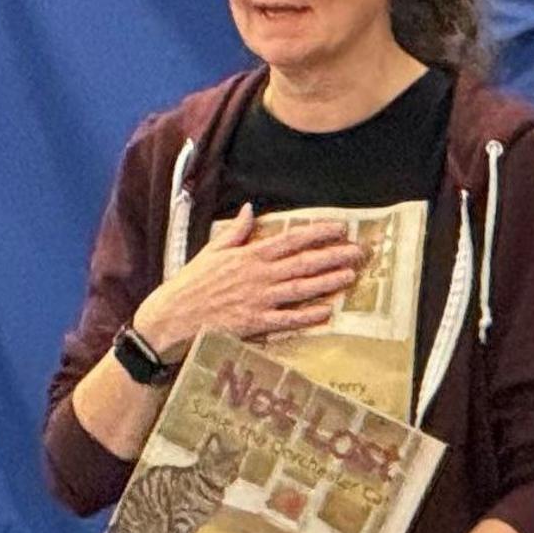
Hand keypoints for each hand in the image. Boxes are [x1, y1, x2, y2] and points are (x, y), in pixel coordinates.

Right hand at [131, 206, 366, 352]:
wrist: (173, 316)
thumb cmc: (191, 283)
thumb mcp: (212, 251)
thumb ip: (235, 232)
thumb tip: (249, 209)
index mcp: (249, 256)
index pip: (291, 240)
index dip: (318, 233)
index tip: (341, 229)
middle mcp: (258, 275)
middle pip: (303, 263)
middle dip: (334, 255)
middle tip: (360, 252)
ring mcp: (259, 300)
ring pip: (301, 288)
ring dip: (328, 282)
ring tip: (351, 275)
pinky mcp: (256, 323)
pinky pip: (287, 319)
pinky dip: (308, 316)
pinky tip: (328, 311)